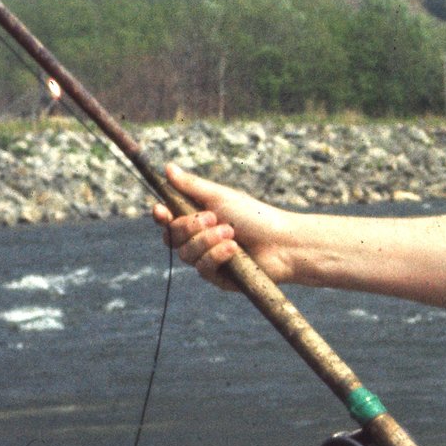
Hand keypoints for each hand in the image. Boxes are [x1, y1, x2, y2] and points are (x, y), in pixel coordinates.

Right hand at [151, 164, 297, 287]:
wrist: (284, 242)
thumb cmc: (256, 216)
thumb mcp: (222, 197)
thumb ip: (193, 186)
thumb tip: (167, 168)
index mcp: (197, 219)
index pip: (168, 219)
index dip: (160, 216)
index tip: (160, 210)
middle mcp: (199, 240)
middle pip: (171, 237)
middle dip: (189, 227)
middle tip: (213, 218)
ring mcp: (207, 259)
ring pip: (185, 254)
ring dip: (206, 241)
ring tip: (231, 232)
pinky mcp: (218, 277)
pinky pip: (203, 268)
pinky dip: (217, 255)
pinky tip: (234, 248)